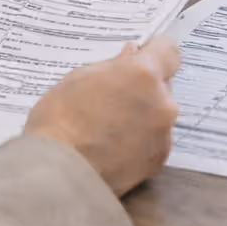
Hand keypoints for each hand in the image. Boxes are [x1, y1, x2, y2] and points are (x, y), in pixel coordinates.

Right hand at [24, 38, 181, 197]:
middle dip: (143, 88)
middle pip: (162, 85)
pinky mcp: (159, 161)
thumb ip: (112, 66)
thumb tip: (130, 55)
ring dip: (142, 115)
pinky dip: (140, 141)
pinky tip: (113, 148)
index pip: (169, 50)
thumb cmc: (59, 121)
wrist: (57, 175)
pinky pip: (155, 141)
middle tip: (112, 98)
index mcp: (143, 74)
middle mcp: (162, 103)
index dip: (154, 52)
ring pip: (159, 114)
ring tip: (108, 129)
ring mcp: (163, 134)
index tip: (140, 57)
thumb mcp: (78, 79)